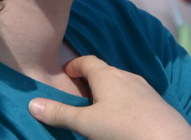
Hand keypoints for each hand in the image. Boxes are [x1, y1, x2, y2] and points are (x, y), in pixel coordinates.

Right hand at [28, 55, 190, 139]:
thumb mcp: (86, 124)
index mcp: (106, 74)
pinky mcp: (158, 103)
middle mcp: (126, 76)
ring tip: (99, 109)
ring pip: (120, 84)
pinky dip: (124, 102)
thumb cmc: (124, 129)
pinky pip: (134, 96)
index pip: (85, 61)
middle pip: (103, 71)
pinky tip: (122, 120)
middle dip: (89, 81)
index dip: (73, 66)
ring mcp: (145, 88)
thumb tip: (32, 104)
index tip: (64, 75)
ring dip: (107, 92)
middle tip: (77, 96)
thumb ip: (59, 114)